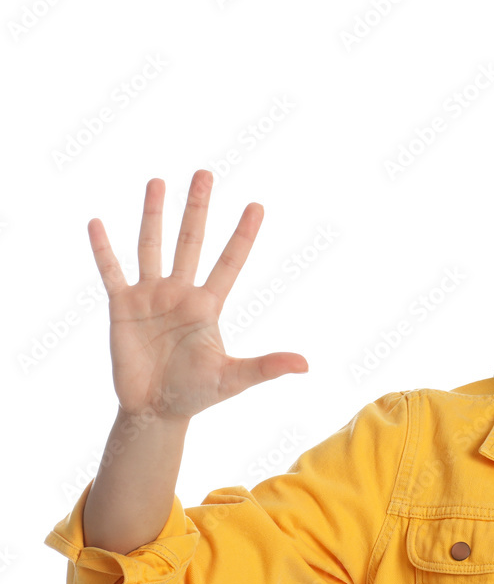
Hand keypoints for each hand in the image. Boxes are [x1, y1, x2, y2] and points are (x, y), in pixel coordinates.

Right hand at [88, 169, 307, 419]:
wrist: (156, 409)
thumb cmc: (197, 393)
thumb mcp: (234, 379)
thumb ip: (267, 367)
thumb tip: (306, 365)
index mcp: (208, 305)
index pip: (230, 262)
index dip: (243, 235)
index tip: (257, 205)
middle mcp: (180, 293)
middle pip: (191, 242)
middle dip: (197, 209)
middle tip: (205, 173)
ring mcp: (150, 296)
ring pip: (152, 246)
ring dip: (153, 215)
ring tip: (157, 182)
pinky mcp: (122, 306)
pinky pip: (112, 271)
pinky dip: (103, 249)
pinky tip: (97, 223)